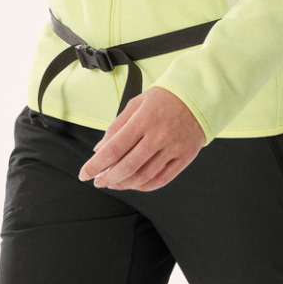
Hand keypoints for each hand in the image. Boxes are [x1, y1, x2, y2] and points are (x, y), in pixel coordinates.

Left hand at [78, 86, 205, 191]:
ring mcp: (173, 148)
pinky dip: (144, 186)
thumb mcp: (136, 104)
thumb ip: (116, 127)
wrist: (198, 96)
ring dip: (124, 184)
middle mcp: (159, 135)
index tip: (85, 174)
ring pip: (144, 176)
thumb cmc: (164, 99)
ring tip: (113, 183)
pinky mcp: (185, 157)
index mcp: (143, 120)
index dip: (95, 165)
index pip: (114, 149)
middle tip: (98, 181)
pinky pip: (162, 179)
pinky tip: (134, 184)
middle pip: (127, 167)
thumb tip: (99, 149)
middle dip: (108, 178)